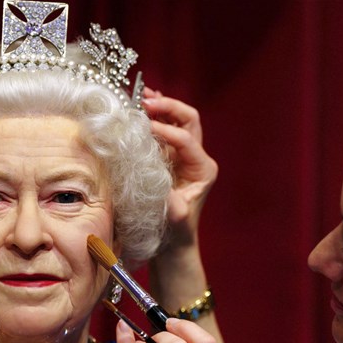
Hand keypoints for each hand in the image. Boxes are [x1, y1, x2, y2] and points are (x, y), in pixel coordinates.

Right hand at [142, 88, 217, 247]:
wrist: (173, 246)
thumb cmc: (176, 234)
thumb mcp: (174, 218)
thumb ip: (169, 198)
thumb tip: (154, 177)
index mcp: (203, 169)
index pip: (185, 139)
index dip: (165, 131)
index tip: (145, 128)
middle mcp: (196, 158)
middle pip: (188, 120)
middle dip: (168, 108)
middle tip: (146, 102)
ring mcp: (182, 156)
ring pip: (176, 121)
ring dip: (161, 107)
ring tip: (142, 97)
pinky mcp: (168, 159)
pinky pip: (163, 131)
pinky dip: (153, 117)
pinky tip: (140, 107)